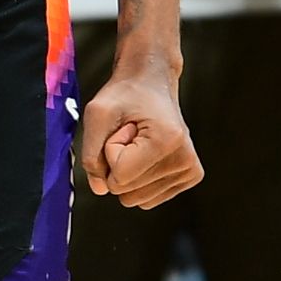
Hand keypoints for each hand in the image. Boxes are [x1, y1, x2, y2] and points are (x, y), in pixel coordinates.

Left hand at [77, 63, 201, 207]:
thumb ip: (90, 155)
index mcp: (166, 141)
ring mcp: (190, 170)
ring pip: (136, 199)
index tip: (123, 129)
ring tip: (139, 142)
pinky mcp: (190, 176)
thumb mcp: (97, 114)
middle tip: (130, 135)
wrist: (152, 82)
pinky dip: (140, 178)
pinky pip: (148, 199)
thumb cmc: (125, 94)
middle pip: (126, 192)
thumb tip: (100, 190)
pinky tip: (148, 152)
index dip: (109, 153)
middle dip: (118, 164)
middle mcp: (185, 159)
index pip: (118, 177)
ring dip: (128, 171)